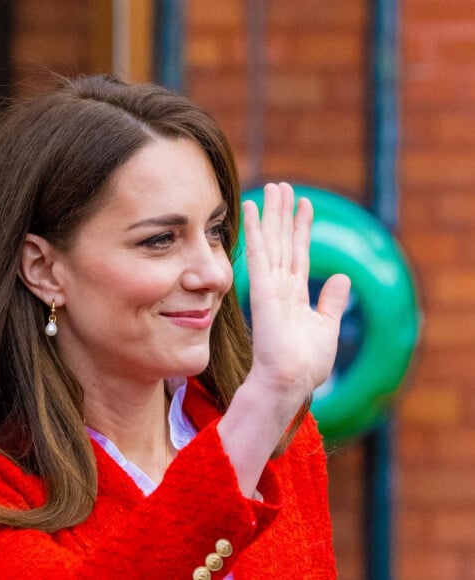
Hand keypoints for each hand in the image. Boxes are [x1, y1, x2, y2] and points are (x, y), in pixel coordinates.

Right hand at [242, 182, 350, 406]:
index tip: (304, 204)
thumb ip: (333, 300)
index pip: (300, 253)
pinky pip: (258, 252)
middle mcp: (281, 285)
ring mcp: (269, 285)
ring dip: (272, 213)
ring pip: (271, 240)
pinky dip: (254, 229)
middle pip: (284, 241)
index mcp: (296, 294)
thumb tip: (343, 277)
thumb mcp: (327, 325)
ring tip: (274, 187)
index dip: (302, 228)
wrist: (291, 379)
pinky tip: (251, 208)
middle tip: (282, 186)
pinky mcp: (260, 288)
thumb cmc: (306, 361)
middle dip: (283, 213)